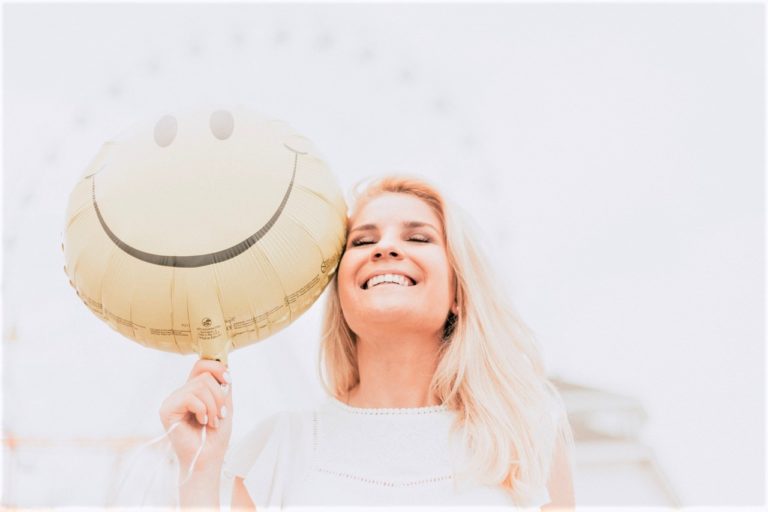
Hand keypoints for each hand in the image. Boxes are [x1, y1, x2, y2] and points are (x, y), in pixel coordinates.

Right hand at [159, 359, 232, 473]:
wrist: (209, 457)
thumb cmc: (216, 435)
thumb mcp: (225, 404)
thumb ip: (223, 385)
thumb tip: (225, 365)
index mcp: (194, 390)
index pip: (201, 365)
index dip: (217, 368)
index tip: (228, 381)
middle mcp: (181, 392)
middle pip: (204, 375)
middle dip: (219, 396)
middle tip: (219, 415)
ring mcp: (173, 400)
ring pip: (200, 386)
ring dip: (213, 406)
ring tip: (212, 422)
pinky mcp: (167, 409)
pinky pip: (190, 397)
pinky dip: (202, 410)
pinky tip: (201, 422)